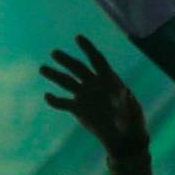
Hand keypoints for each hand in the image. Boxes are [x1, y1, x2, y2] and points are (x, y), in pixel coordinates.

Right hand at [40, 35, 148, 158]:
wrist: (123, 135)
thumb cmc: (131, 120)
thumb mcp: (132, 109)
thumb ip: (125, 100)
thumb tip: (122, 93)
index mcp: (108, 79)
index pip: (96, 59)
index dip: (88, 48)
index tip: (78, 38)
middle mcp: (93, 83)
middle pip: (78, 68)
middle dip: (66, 61)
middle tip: (54, 53)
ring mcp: (84, 95)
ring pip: (67, 82)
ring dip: (55, 75)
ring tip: (43, 69)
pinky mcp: (78, 109)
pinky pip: (64, 103)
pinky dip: (55, 101)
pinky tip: (47, 96)